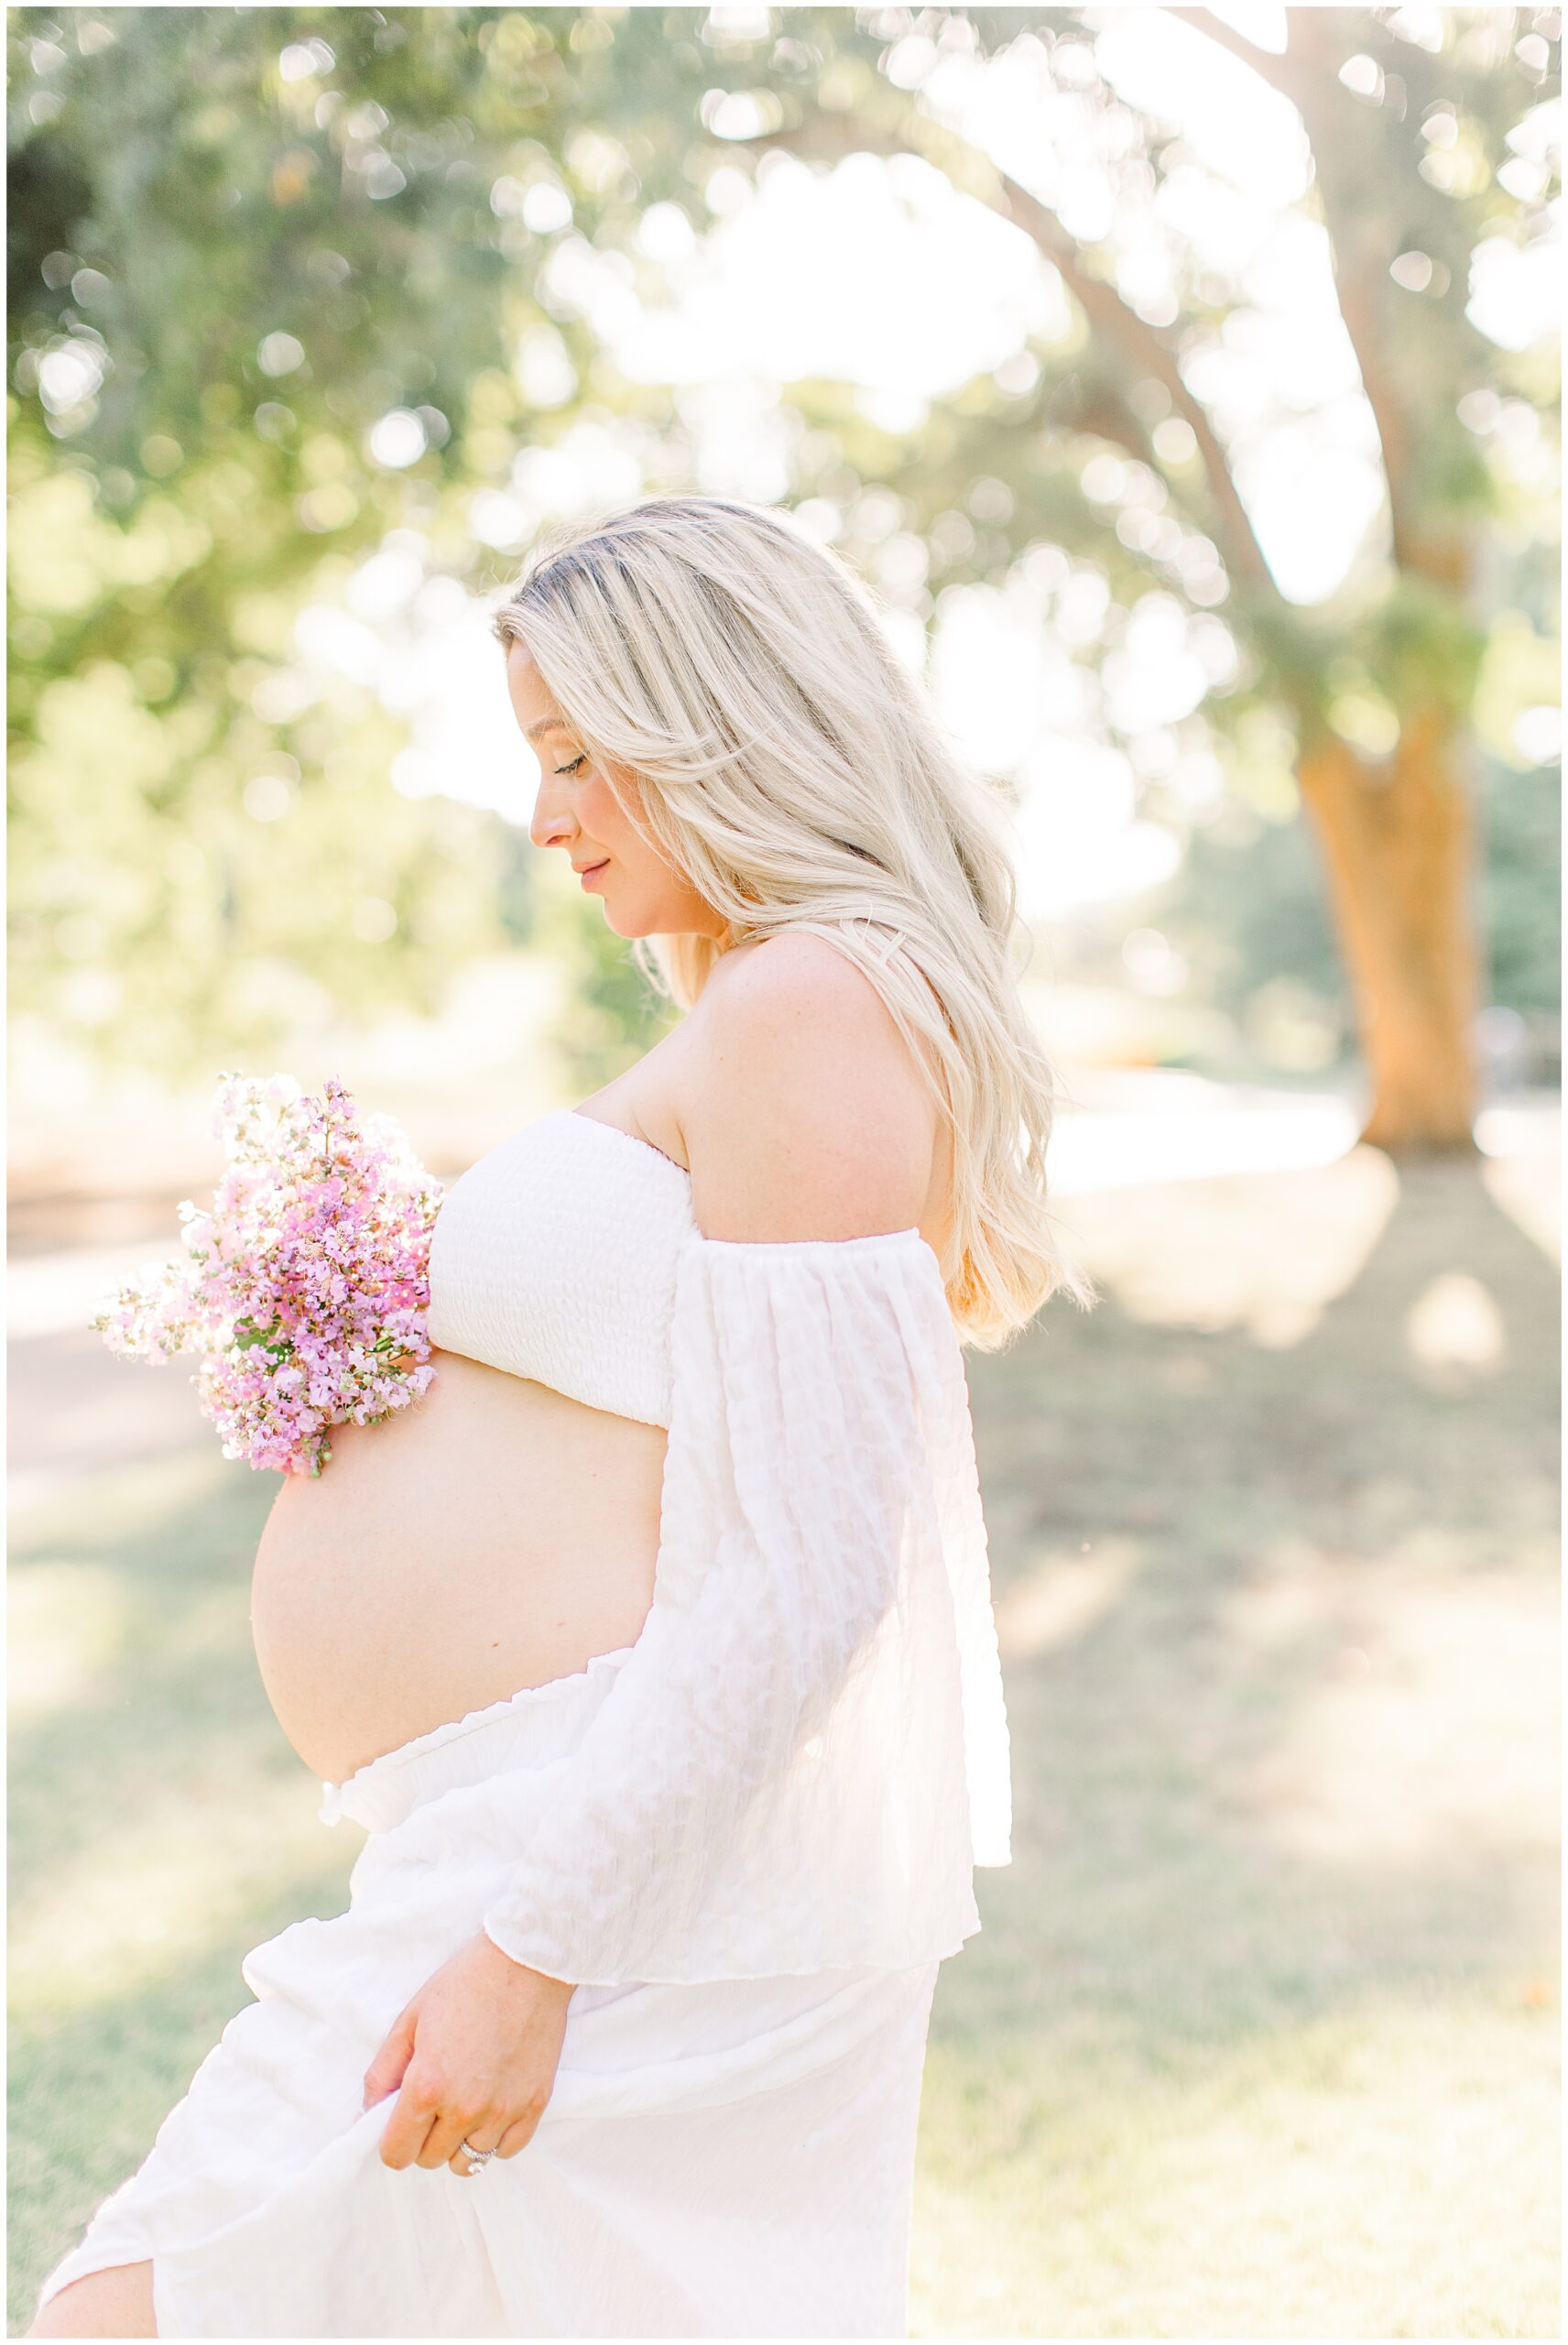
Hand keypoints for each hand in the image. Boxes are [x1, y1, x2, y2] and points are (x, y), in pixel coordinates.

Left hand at [363, 1931, 575, 2176]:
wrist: (526, 1962)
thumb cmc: (464, 1984)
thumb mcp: (410, 2019)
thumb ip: (382, 2072)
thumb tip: (369, 2113)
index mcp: (427, 2087)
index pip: (396, 2154)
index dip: (391, 2141)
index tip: (399, 2122)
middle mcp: (464, 2109)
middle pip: (430, 2160)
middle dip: (423, 2138)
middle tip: (433, 2103)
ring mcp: (502, 2111)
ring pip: (468, 2162)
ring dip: (458, 2141)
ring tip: (463, 2105)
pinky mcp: (534, 2106)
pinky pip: (506, 2150)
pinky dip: (494, 2138)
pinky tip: (490, 2108)